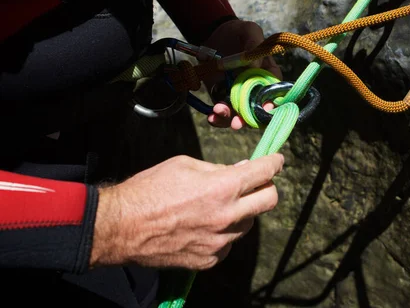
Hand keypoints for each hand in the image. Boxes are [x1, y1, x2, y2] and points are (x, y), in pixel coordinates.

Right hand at [90, 154, 283, 269]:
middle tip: (256, 183)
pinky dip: (223, 233)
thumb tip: (240, 171)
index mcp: (223, 188)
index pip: (264, 172)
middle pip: (269, 200)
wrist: (121, 227)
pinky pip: (228, 243)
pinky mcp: (209, 260)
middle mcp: (227, 217)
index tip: (276, 161)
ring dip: (242, 212)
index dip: (274, 163)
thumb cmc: (149, 189)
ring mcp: (220, 242)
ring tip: (218, 206)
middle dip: (267, 187)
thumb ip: (218, 169)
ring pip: (248, 224)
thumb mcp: (185, 165)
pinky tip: (203, 226)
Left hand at [203, 19, 281, 129]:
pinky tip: (211, 116)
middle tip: (238, 122)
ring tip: (219, 114)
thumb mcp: (250, 31)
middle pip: (256, 110)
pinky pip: (221, 111)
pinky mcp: (221, 96)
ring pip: (238, 114)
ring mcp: (238, 95)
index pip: (275, 93)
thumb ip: (255, 43)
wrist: (215, 34)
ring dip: (230, 119)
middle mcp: (255, 89)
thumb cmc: (239, 32)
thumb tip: (256, 65)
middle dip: (248, 119)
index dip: (272, 103)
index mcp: (268, 75)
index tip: (266, 108)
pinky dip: (217, 117)